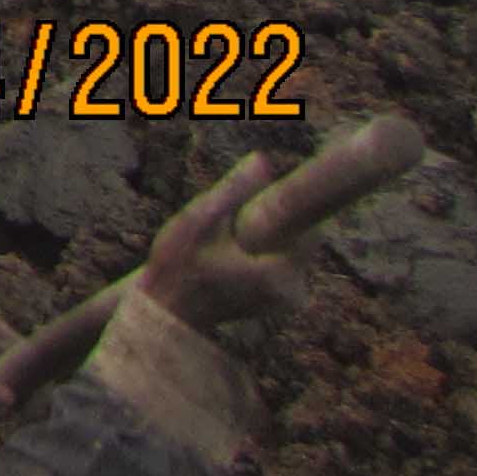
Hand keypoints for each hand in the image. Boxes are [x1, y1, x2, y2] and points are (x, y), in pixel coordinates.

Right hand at [135, 153, 300, 334]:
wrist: (167, 314)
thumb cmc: (178, 267)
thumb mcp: (199, 220)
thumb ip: (233, 190)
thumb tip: (262, 160)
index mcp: (281, 270)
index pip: (309, 227)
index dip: (283, 209)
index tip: (253, 205)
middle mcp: (294, 289)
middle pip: (300, 239)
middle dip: (271, 224)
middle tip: (231, 225)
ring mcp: (287, 301)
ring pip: (290, 252)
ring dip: (267, 240)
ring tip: (226, 244)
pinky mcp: (279, 305)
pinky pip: (282, 267)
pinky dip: (264, 256)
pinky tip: (232, 258)